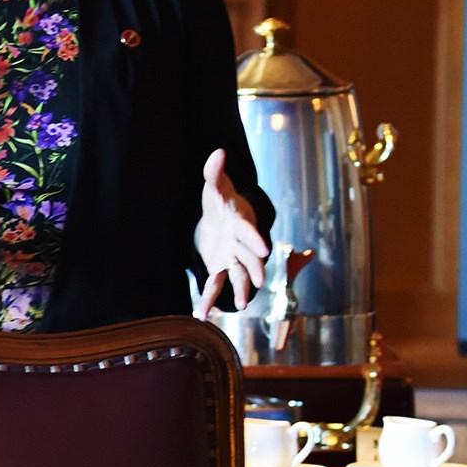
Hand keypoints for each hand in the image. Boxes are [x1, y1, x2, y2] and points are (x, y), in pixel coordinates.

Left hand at [190, 150, 269, 311]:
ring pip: (239, 275)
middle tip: (259, 281)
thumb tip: (217, 152)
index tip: (264, 249)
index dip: (255, 239)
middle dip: (255, 268)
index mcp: (240, 223)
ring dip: (240, 290)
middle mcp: (240, 244)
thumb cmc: (220, 200)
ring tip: (240, 305)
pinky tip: (202, 315)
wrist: (222, 217)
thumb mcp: (215, 185)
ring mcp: (232, 257)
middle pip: (250, 257)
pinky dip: (209, 299)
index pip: (249, 231)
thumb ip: (214, 171)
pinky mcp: (221, 267)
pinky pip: (216, 285)